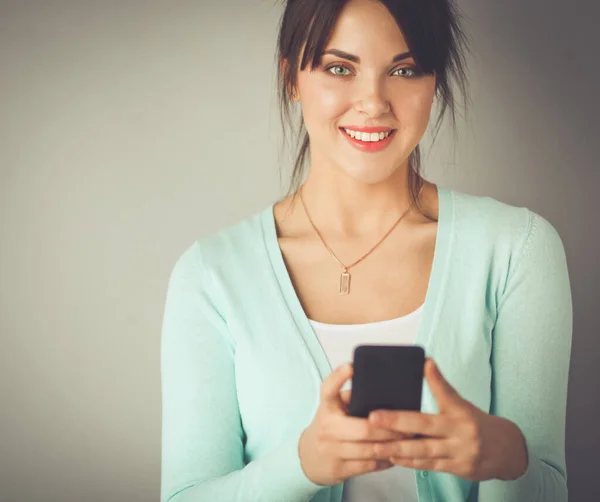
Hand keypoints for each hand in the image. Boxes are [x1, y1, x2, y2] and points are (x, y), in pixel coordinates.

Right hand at [298, 363, 411, 485]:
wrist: (309, 457)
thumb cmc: (330, 427)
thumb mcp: (334, 408)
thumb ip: (352, 398)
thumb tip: (384, 389)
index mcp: (327, 407)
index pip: (328, 389)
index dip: (339, 377)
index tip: (351, 366)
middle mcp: (327, 427)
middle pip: (364, 428)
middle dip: (390, 429)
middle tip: (409, 426)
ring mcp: (331, 450)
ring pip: (370, 450)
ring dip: (392, 446)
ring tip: (409, 441)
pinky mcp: (338, 468)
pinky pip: (369, 465)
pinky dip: (385, 460)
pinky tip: (396, 455)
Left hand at [366, 358, 528, 481]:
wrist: (507, 451)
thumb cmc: (476, 423)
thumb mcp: (461, 403)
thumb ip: (441, 388)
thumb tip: (425, 362)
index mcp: (460, 410)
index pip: (446, 391)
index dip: (434, 379)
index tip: (423, 364)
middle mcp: (460, 431)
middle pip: (425, 425)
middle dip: (396, 421)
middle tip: (373, 418)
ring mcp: (459, 451)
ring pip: (423, 450)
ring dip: (397, 447)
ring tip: (375, 444)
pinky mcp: (458, 469)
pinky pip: (429, 466)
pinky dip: (410, 462)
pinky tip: (392, 457)